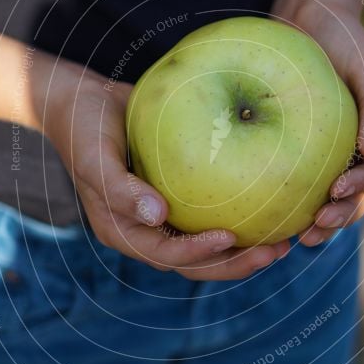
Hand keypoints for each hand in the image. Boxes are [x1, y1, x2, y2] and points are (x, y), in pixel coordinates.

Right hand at [33, 56, 288, 279]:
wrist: (81, 101)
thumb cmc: (84, 128)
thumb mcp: (96, 157)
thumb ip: (121, 190)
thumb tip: (158, 216)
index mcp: (123, 231)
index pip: (168, 255)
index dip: (200, 253)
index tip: (231, 236)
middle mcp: (145, 231)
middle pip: (195, 262)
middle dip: (235, 263)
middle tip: (276, 251)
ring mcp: (161, 217)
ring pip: (207, 246)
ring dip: (243, 250)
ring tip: (282, 242)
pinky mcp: (176, 198)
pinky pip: (209, 216)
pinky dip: (237, 219)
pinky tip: (267, 209)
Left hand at [270, 0, 363, 245]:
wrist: (311, 18)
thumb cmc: (344, 39)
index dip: (362, 190)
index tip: (335, 189)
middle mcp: (361, 152)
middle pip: (359, 199)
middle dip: (339, 218)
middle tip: (314, 228)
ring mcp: (333, 154)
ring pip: (333, 201)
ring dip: (320, 223)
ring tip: (297, 237)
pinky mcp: (304, 152)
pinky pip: (301, 184)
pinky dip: (292, 205)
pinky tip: (271, 217)